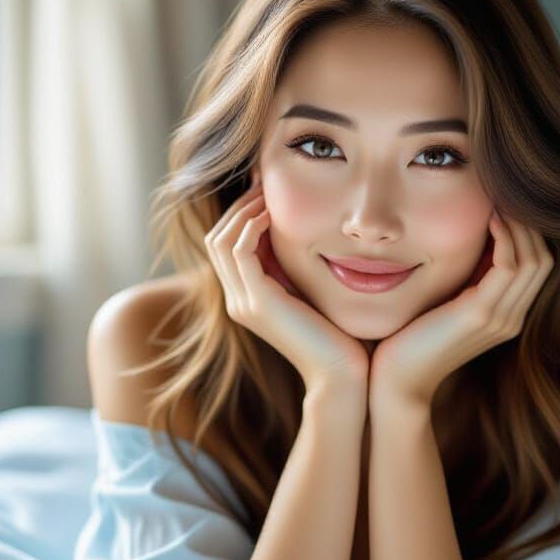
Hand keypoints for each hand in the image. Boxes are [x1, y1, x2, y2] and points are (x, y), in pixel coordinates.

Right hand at [205, 183, 369, 392]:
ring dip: (243, 211)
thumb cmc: (341, 337)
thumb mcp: (315, 294)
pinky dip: (251, 227)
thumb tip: (311, 235)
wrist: (343, 375)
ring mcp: (244, 303)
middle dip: (238, 206)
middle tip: (264, 183)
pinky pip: (239, 251)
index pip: (227, 245)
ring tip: (268, 193)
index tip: (267, 191)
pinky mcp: (257, 303)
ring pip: (221, 240)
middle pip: (216, 238)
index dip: (242, 214)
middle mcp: (238, 301)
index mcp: (249, 298)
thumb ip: (301, 270)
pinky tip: (273, 214)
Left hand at [369, 207, 553, 408]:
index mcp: (506, 315)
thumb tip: (466, 238)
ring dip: (519, 224)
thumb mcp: (445, 302)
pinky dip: (505, 237)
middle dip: (529, 223)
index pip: (537, 265)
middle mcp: (511, 318)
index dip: (526, 231)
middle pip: (544, 259)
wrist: (395, 381)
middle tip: (506, 193)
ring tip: (498, 198)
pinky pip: (509, 266)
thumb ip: (463, 278)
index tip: (504, 202)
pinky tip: (489, 218)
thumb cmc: (409, 339)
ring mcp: (501, 318)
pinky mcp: (481, 315)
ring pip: (534, 259)